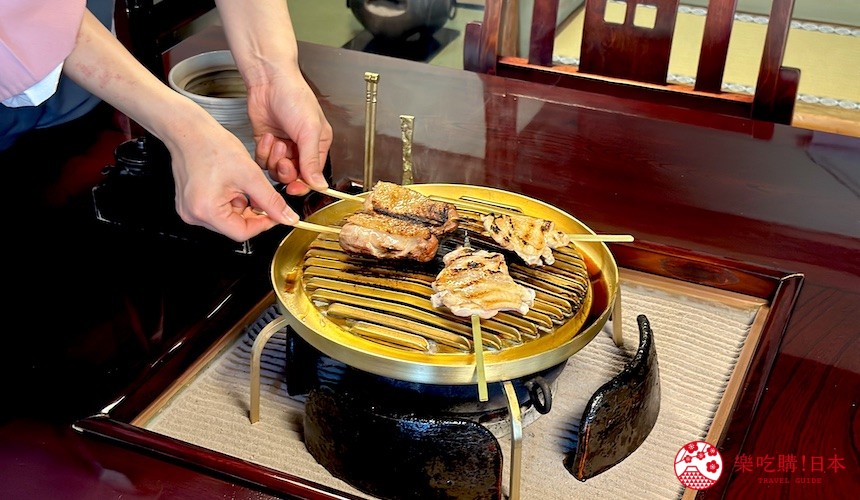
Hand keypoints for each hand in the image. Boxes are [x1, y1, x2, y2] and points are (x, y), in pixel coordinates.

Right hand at [168, 117, 298, 241]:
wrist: (189, 130)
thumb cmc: (211, 145)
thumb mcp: (250, 175)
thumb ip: (271, 201)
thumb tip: (287, 218)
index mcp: (206, 210)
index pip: (243, 233)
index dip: (263, 224)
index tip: (275, 214)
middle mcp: (193, 215)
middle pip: (234, 227)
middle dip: (252, 212)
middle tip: (259, 194)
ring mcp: (189, 210)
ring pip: (228, 219)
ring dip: (241, 205)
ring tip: (241, 183)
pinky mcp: (190, 204)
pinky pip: (218, 210)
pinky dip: (230, 201)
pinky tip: (230, 184)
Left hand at [247, 68, 332, 195]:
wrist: (269, 80)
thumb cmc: (294, 97)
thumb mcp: (309, 131)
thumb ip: (312, 160)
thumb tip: (319, 184)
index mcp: (318, 145)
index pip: (312, 175)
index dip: (303, 184)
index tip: (294, 188)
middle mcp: (300, 147)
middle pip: (293, 176)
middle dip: (287, 171)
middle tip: (284, 161)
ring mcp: (282, 146)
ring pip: (277, 170)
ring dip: (274, 160)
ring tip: (276, 142)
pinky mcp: (266, 143)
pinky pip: (263, 160)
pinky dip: (263, 153)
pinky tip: (267, 137)